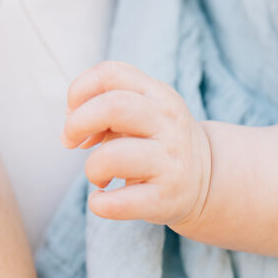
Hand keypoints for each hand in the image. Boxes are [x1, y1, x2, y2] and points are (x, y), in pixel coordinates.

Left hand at [62, 61, 211, 231]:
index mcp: (159, 95)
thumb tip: (73, 133)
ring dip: (91, 168)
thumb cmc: (159, 143)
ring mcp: (170, 161)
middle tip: (70, 141)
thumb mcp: (144, 113)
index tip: (72, 112)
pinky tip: (102, 199)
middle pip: (113, 106)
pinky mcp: (166, 198)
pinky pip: (118, 203)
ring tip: (98, 176)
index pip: (112, 74)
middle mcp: (168, 124)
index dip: (80, 91)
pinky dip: (99, 204)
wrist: (207, 179)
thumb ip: (107, 111)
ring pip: (111, 156)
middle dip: (77, 124)